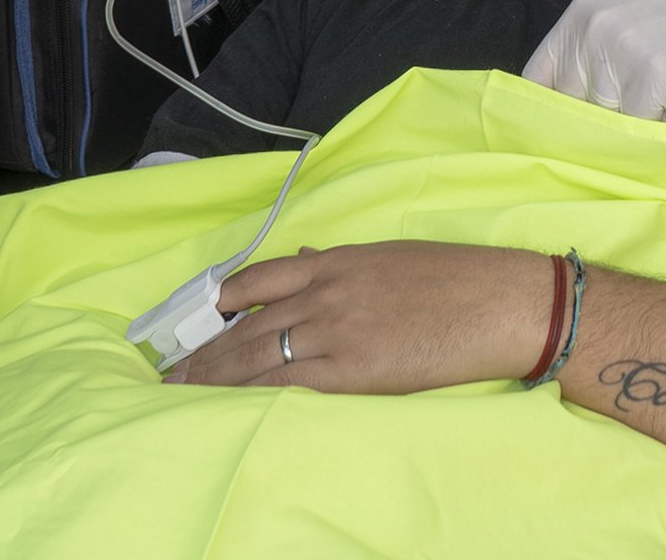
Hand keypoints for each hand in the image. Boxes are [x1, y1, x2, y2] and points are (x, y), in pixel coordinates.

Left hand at [166, 241, 550, 392]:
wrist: (496, 302)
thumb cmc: (453, 277)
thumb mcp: (389, 256)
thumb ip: (339, 262)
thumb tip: (300, 263)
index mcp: (337, 261)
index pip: (258, 279)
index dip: (219, 303)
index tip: (193, 322)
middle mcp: (327, 292)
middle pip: (247, 324)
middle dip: (204, 351)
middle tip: (169, 374)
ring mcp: (336, 332)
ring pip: (257, 356)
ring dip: (214, 377)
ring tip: (182, 394)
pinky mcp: (352, 372)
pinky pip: (286, 386)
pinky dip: (249, 396)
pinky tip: (225, 408)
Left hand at [523, 0, 665, 119]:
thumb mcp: (630, 26)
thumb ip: (596, 63)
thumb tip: (571, 126)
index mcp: (580, 15)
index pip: (538, 79)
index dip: (546, 114)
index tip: (557, 138)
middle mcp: (592, 28)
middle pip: (574, 107)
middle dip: (601, 121)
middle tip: (637, 108)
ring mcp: (620, 50)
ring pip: (607, 121)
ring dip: (636, 120)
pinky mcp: (651, 75)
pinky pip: (639, 128)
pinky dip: (659, 126)